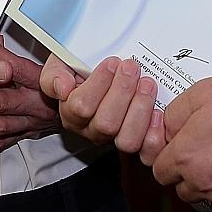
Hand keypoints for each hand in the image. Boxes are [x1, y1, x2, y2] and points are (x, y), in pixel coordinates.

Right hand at [40, 53, 161, 154]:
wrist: (95, 76)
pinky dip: (155, 132)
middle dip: (122, 92)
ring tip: (147, 84)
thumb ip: (53, 76)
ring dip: (140, 109)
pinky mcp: (136, 142)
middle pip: (106, 124)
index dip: (99, 84)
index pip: (82, 106)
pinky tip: (158, 110)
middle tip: (131, 67)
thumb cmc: (78, 71)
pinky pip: (146, 149)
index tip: (112, 62)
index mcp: (71, 113)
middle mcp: (92, 130)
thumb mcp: (59, 66)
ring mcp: (114, 138)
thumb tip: (62, 88)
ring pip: (127, 140)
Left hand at [151, 72, 211, 211]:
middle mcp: (204, 184)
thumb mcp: (203, 92)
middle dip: (191, 172)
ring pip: (210, 197)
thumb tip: (166, 128)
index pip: (160, 170)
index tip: (184, 147)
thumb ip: (175, 114)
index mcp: (187, 156)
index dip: (170, 156)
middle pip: (184, 187)